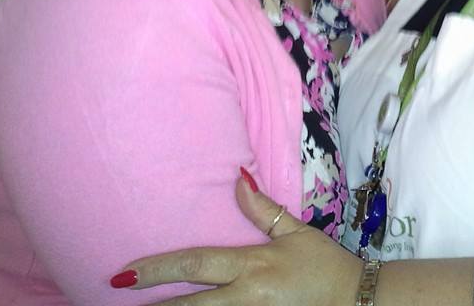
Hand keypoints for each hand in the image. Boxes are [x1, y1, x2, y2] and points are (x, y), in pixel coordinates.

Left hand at [116, 173, 362, 305]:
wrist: (356, 300)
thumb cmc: (324, 264)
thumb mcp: (295, 232)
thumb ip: (263, 211)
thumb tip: (237, 179)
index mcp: (253, 265)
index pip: (196, 265)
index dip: (158, 269)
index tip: (124, 274)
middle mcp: (247, 297)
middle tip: (117, 299)